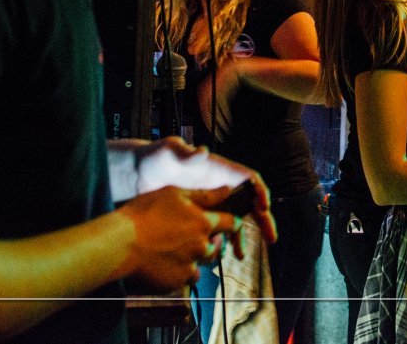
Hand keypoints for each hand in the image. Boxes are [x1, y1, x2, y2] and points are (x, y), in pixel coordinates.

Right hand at [116, 185, 245, 291]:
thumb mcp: (174, 194)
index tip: (229, 225)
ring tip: (170, 252)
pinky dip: (177, 272)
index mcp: (203, 223)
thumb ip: (205, 195)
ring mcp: (189, 266)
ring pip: (200, 265)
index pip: (232, 223)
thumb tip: (228, 189)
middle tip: (186, 239)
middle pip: (216, 248)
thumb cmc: (144, 213)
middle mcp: (201, 246)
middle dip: (207, 244)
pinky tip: (161, 263)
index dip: (233, 223)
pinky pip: (184, 279)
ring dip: (192, 260)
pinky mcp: (175, 282)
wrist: (119, 244)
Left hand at [132, 138, 275, 243]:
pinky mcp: (198, 213)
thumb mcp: (168, 152)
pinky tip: (219, 254)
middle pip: (249, 201)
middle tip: (270, 237)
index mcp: (217, 170)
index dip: (260, 191)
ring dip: (241, 235)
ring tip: (241, 255)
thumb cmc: (153, 159)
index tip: (264, 207)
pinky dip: (222, 241)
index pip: (248, 178)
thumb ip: (185, 153)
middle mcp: (218, 185)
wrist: (135, 175)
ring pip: (234, 218)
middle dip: (262, 219)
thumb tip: (202, 152)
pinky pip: (217, 228)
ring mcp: (210, 200)